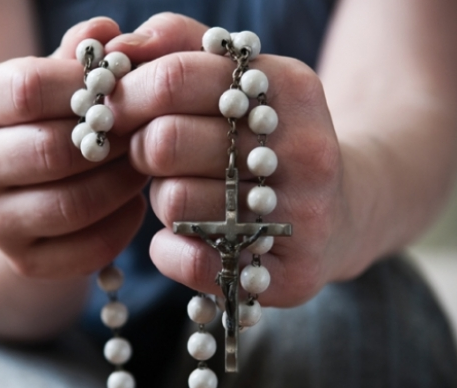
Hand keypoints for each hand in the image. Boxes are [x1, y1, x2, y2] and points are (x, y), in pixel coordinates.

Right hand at [0, 17, 147, 280]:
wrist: (22, 192)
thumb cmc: (53, 123)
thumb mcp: (60, 81)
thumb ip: (81, 55)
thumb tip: (105, 32)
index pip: (30, 88)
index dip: (90, 90)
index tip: (127, 93)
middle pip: (51, 152)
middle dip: (113, 143)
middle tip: (146, 135)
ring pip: (72, 205)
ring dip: (122, 185)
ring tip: (143, 168)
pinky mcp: (24, 261)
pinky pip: (87, 249)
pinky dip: (123, 227)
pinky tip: (133, 206)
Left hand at [107, 13, 354, 306]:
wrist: (341, 211)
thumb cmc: (269, 137)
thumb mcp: (242, 76)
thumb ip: (179, 44)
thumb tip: (114, 48)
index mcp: (288, 88)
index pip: (174, 78)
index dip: (127, 95)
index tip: (115, 108)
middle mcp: (304, 150)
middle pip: (166, 142)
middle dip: (140, 148)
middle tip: (150, 152)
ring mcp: (301, 217)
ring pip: (174, 203)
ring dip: (162, 200)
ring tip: (187, 193)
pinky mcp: (289, 274)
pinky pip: (190, 261)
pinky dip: (170, 250)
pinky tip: (189, 238)